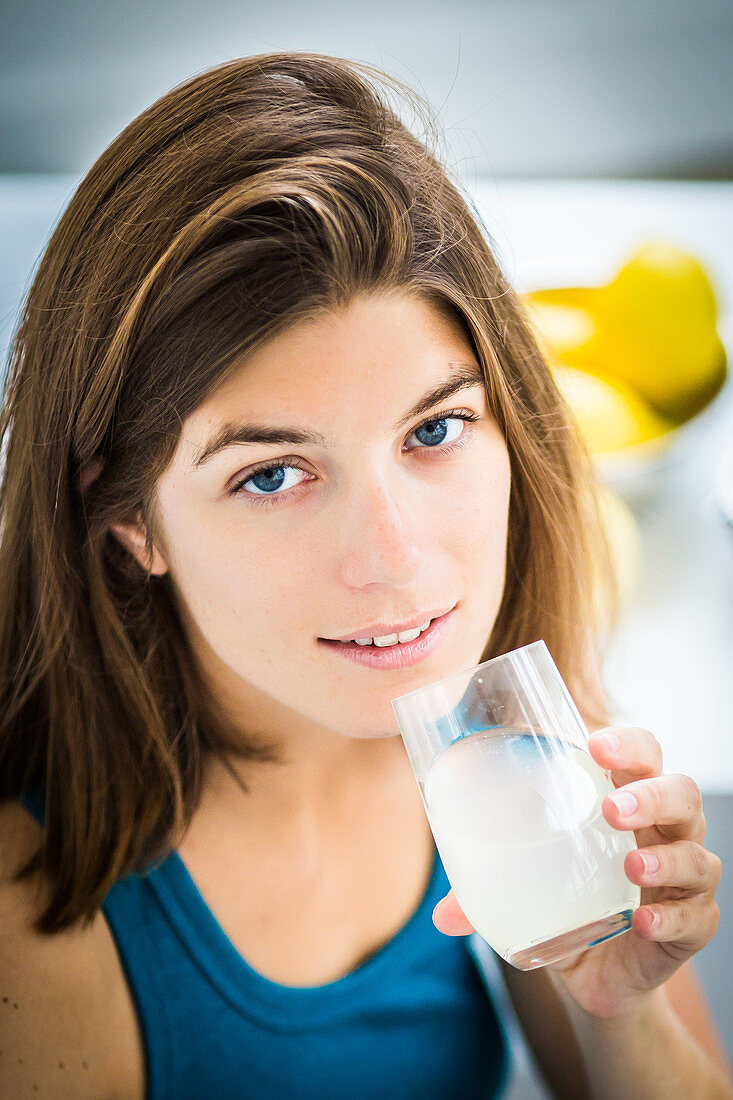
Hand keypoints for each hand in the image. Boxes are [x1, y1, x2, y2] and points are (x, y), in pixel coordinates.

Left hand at [432, 725, 721, 1018]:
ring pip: (697, 856)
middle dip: (650, 795)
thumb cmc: (566, 898)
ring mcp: (683, 880)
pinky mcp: (689, 927)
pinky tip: (644, 921)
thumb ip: (483, 892)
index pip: (644, 754)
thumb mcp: (525, 883)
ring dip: (666, 858)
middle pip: (681, 795)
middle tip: (610, 807)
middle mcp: (665, 832)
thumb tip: (440, 915)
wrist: (599, 972)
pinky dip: (672, 918)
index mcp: (628, 800)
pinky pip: (696, 918)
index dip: (628, 744)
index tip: (594, 745)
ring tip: (631, 865)